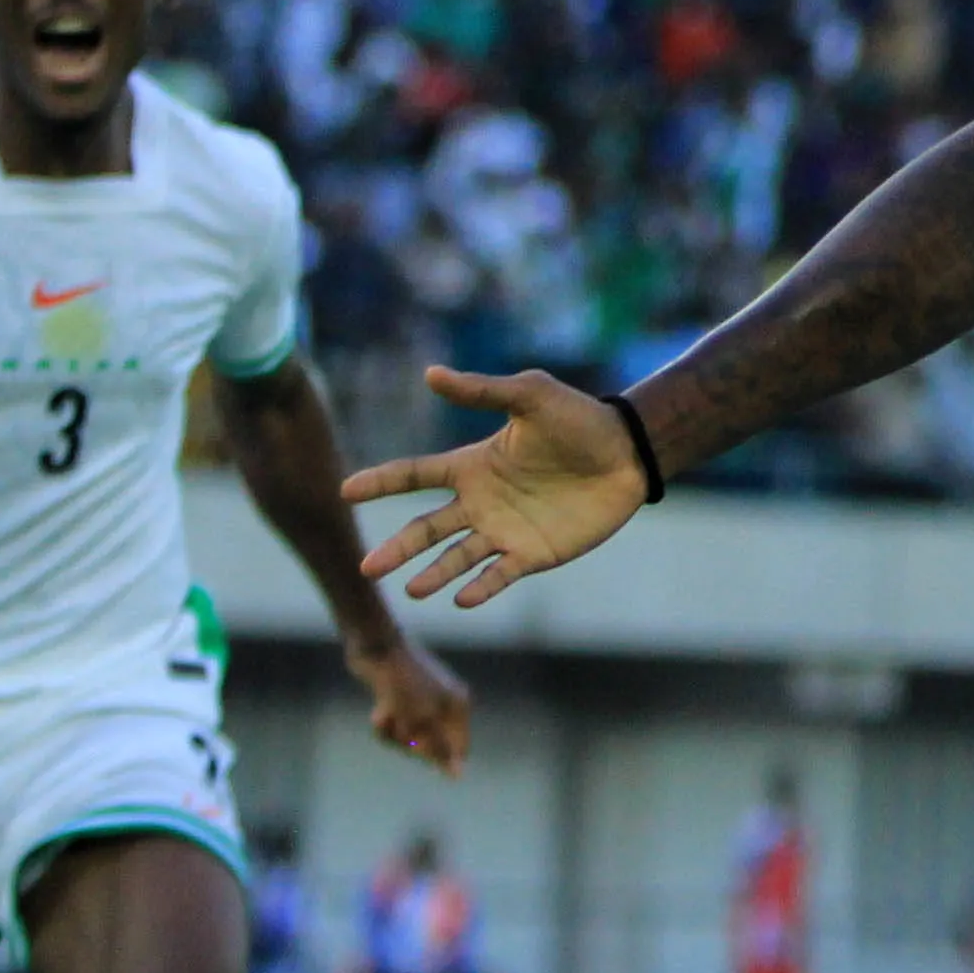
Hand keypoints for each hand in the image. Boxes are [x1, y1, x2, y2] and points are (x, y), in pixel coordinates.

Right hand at [342, 366, 648, 608]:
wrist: (627, 454)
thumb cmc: (578, 420)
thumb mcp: (530, 396)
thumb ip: (482, 391)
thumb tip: (430, 373)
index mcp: (471, 466)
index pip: (414, 476)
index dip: (380, 482)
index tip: (346, 491)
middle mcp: (479, 503)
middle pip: (425, 529)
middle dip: (396, 549)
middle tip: (367, 568)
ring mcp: (504, 531)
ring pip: (456, 558)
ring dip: (433, 574)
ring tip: (412, 590)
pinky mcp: (533, 554)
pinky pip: (498, 575)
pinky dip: (480, 587)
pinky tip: (461, 599)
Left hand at [345, 623, 475, 773]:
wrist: (373, 647)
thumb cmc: (401, 683)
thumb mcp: (419, 720)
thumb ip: (438, 748)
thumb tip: (458, 775)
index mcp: (458, 707)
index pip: (458, 749)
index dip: (440, 760)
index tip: (416, 753)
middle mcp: (444, 706)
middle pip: (431, 747)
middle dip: (409, 742)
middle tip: (398, 726)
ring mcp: (423, 703)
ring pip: (409, 738)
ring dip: (393, 734)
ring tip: (383, 717)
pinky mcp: (401, 701)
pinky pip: (396, 727)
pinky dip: (385, 725)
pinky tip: (378, 714)